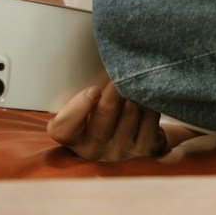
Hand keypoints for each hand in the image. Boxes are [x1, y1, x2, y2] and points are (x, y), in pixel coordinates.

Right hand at [47, 76, 168, 162]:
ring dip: (136, 89)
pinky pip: (151, 116)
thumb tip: (100, 63)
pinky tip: (150, 91)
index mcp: (74, 139)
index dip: (77, 108)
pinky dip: (151, 99)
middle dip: (116, 86)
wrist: (134, 139)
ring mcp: (122, 152)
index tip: (93, 89)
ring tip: (138, 75)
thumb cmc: (103, 117)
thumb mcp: (84, 109)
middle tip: (124, 69)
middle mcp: (95, 150)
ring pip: (132, 109)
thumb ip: (82, 94)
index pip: (64, 130)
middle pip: (106, 111)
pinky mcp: (146, 149)